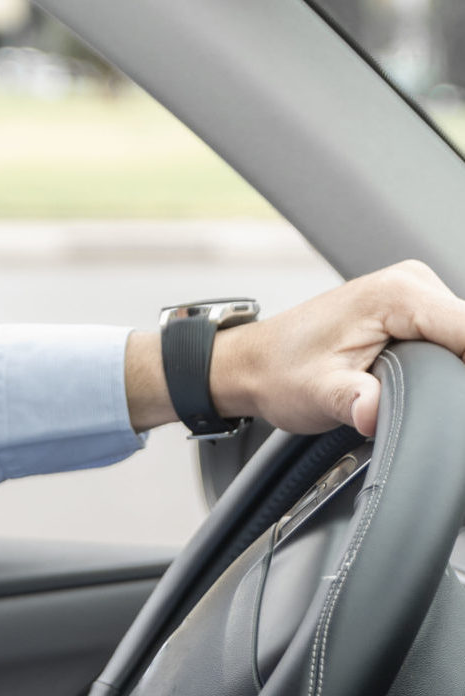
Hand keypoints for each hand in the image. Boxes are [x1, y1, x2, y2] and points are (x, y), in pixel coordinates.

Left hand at [124, 260, 464, 434]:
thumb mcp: (317, 394)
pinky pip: (449, 336)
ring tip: (423, 399)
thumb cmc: (278, 372)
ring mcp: (415, 291)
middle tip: (433, 408)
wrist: (252, 363)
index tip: (457, 404)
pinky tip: (426, 386)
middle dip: (459, 374)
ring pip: (463, 336)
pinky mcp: (414, 308)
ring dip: (453, 369)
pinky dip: (446, 361)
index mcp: (398, 293)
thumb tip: (374, 414)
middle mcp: (412, 281)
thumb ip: (354, 402)